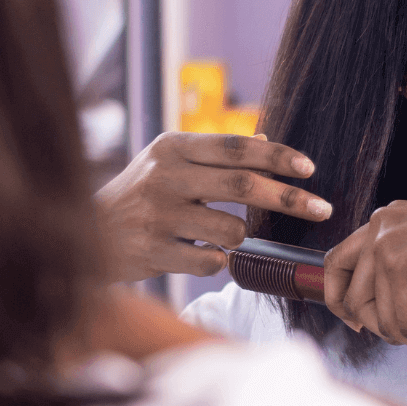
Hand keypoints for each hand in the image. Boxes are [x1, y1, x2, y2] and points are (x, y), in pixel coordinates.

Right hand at [95, 132, 331, 281]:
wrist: (84, 232)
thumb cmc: (139, 194)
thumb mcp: (169, 162)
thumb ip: (215, 155)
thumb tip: (266, 143)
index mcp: (173, 147)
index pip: (237, 147)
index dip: (278, 157)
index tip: (309, 169)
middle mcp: (165, 176)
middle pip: (243, 186)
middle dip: (289, 198)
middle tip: (322, 209)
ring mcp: (157, 215)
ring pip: (231, 230)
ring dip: (242, 237)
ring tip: (224, 236)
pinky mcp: (152, 252)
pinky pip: (210, 262)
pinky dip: (217, 261)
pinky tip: (200, 254)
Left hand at [324, 198, 406, 353]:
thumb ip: (406, 264)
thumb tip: (385, 312)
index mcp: (385, 219)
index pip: (337, 261)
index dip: (340, 299)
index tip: (359, 322)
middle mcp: (379, 228)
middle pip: (349, 296)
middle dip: (377, 327)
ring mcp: (387, 248)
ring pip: (378, 318)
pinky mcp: (403, 270)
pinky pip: (403, 326)